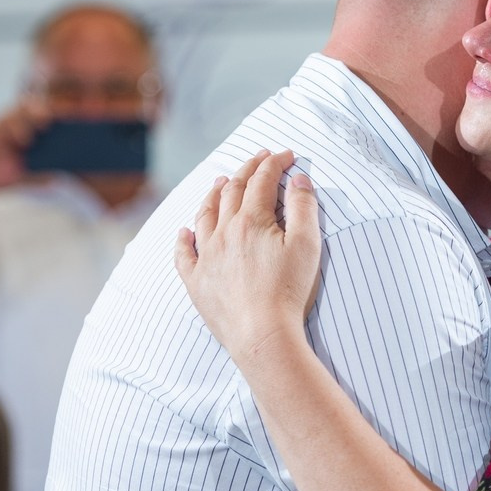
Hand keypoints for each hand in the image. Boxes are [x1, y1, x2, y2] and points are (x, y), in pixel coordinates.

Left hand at [173, 150, 321, 367]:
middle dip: (247, 171)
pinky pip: (185, 255)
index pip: (261, 180)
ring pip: (205, 215)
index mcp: (251, 220)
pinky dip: (183, 240)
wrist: (262, 335)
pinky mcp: (197, 282)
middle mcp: (223, 232)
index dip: (274, 163)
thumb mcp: (307, 245)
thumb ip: (304, 208)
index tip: (286, 156)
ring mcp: (207, 257)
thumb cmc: (288, 292)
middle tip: (259, 160)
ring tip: (220, 183)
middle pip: (232, 191)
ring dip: (214, 195)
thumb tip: (298, 179)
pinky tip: (184, 232)